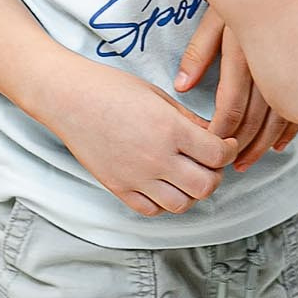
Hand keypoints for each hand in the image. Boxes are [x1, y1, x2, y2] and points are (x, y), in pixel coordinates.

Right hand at [47, 59, 238, 216]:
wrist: (69, 98)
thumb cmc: (112, 88)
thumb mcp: (158, 96)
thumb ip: (189, 120)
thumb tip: (214, 137)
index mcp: (170, 129)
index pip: (218, 155)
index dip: (229, 151)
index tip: (226, 145)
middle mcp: (156, 157)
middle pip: (205, 186)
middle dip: (215, 175)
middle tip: (210, 162)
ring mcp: (136, 177)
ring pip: (181, 204)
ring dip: (191, 192)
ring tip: (187, 175)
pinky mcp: (118, 188)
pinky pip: (151, 210)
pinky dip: (163, 201)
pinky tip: (162, 183)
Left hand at [175, 9, 296, 171]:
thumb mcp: (216, 15)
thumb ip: (198, 52)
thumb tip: (181, 87)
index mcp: (243, 56)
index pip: (230, 107)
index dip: (218, 132)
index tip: (210, 144)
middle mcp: (270, 69)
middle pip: (254, 121)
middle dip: (239, 146)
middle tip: (228, 163)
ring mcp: (295, 72)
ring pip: (278, 121)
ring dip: (262, 144)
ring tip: (249, 160)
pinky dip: (289, 131)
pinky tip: (280, 144)